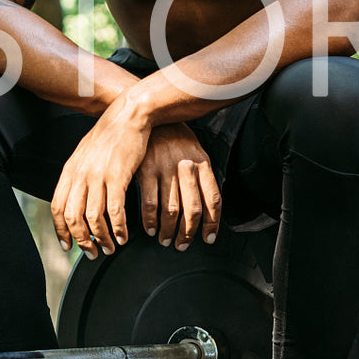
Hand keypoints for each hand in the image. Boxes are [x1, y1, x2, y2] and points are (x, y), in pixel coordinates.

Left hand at [50, 101, 149, 259]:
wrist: (127, 115)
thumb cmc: (110, 136)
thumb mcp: (85, 154)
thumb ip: (79, 175)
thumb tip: (76, 198)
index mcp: (70, 171)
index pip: (58, 207)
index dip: (61, 230)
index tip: (68, 246)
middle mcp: (80, 175)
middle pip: (73, 217)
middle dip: (82, 241)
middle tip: (92, 253)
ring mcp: (97, 176)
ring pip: (93, 218)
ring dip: (101, 238)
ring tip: (111, 248)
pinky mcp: (117, 176)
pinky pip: (114, 210)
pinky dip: (118, 228)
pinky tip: (124, 235)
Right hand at [137, 124, 220, 249]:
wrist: (148, 114)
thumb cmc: (172, 135)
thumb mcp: (194, 149)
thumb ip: (202, 175)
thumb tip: (207, 206)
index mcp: (202, 163)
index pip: (213, 200)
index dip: (212, 224)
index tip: (208, 238)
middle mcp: (186, 167)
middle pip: (193, 209)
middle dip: (188, 233)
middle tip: (182, 245)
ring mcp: (165, 169)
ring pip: (171, 210)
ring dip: (169, 231)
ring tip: (166, 240)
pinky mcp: (145, 170)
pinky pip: (149, 203)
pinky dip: (150, 221)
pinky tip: (150, 228)